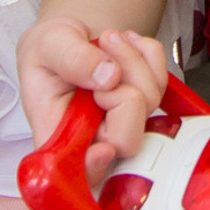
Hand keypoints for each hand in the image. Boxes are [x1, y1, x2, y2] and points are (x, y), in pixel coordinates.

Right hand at [19, 16, 169, 186]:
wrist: (66, 38)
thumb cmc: (49, 50)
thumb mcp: (47, 45)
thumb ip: (72, 59)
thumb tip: (108, 76)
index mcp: (59, 137)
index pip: (81, 171)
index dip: (96, 167)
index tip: (104, 149)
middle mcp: (93, 138)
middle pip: (127, 140)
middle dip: (124, 89)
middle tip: (103, 60)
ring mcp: (122, 123)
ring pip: (149, 102)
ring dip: (133, 61)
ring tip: (107, 41)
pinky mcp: (143, 104)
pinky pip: (162, 80)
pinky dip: (148, 54)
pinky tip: (124, 44)